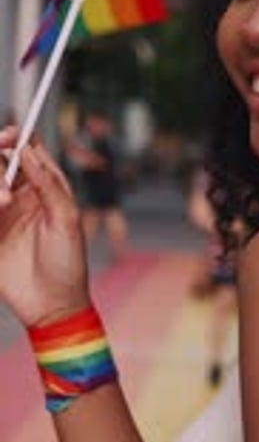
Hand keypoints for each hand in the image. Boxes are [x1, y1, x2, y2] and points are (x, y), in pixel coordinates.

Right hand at [0, 130, 90, 327]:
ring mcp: (0, 214)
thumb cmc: (68, 264)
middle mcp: (19, 196)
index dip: (16, 138)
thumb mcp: (67, 220)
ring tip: (3, 203)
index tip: (10, 136)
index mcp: (44, 188)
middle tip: (3, 179)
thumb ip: (49, 184)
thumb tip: (31, 152)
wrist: (51, 306)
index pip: (27, 152)